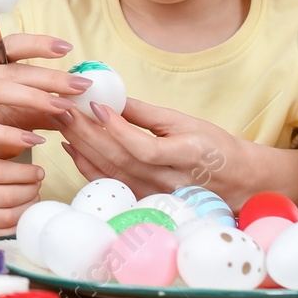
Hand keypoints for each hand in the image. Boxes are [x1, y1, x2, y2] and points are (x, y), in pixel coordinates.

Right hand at [0, 34, 85, 184]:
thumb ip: (21, 111)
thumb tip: (63, 109)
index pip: (6, 47)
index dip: (37, 44)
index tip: (67, 46)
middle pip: (9, 70)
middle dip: (48, 76)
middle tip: (81, 84)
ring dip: (32, 98)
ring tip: (62, 108)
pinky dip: (8, 134)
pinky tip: (32, 142)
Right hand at [0, 146, 45, 238]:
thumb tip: (28, 141)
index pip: (2, 172)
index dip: (26, 173)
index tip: (39, 171)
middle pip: (9, 195)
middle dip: (31, 190)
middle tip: (38, 184)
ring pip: (8, 216)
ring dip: (28, 207)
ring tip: (34, 197)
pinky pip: (3, 232)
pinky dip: (19, 224)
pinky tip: (23, 213)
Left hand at [58, 97, 255, 203]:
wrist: (236, 181)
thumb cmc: (213, 145)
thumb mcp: (185, 121)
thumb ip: (146, 113)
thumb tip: (111, 96)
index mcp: (187, 156)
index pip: (145, 148)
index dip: (117, 129)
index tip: (95, 105)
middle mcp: (170, 182)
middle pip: (120, 160)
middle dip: (86, 133)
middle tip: (63, 108)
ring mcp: (155, 196)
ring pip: (110, 174)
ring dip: (81, 147)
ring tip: (62, 122)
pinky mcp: (145, 201)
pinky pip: (111, 184)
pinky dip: (87, 166)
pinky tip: (72, 147)